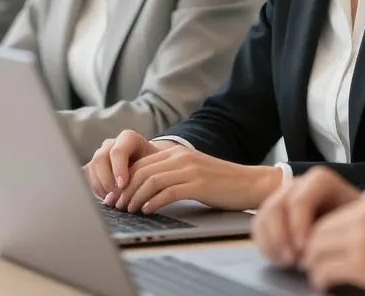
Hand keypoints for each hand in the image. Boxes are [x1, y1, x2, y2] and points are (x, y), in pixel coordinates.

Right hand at [83, 130, 166, 201]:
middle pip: (100, 158)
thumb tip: (129, 190)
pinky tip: (104, 198)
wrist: (150, 164)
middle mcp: (112, 144)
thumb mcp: (155, 165)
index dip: (118, 169)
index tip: (122, 185)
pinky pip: (86, 175)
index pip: (118, 151)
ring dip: (99, 186)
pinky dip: (93, 188)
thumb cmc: (154, 164)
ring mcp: (101, 154)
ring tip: (111, 200)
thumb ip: (145, 173)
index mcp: (128, 138)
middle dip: (106, 179)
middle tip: (114, 196)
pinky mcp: (93, 166)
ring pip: (91, 167)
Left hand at [115, 146, 281, 213]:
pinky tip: (148, 211)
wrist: (249, 183)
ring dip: (136, 198)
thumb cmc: (220, 183)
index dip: (123, 180)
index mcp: (177, 152)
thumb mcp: (191, 172)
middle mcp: (181, 157)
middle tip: (117, 206)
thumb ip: (170, 175)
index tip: (115, 196)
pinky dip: (154, 202)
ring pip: (151, 181)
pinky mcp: (199, 184)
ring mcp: (190, 169)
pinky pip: (169, 192)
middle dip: (125, 190)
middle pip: (142, 171)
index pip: (141, 163)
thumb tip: (142, 189)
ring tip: (129, 211)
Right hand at [253, 166, 360, 266]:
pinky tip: (280, 258)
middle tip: (293, 260)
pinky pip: (258, 225)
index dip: (299, 225)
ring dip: (272, 242)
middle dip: (282, 236)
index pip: (300, 199)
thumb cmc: (355, 221)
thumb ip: (339, 225)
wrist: (351, 223)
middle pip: (277, 206)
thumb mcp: (355, 218)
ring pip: (265, 215)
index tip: (306, 249)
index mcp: (320, 180)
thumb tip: (318, 243)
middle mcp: (298, 184)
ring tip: (288, 262)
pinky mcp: (273, 211)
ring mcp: (283, 196)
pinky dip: (265, 244)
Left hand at [302, 195, 364, 295]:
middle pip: (317, 234)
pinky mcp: (361, 263)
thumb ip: (363, 226)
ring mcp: (360, 240)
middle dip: (310, 252)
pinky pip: (325, 271)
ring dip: (314, 267)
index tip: (316, 251)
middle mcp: (362, 218)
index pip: (327, 218)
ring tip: (319, 277)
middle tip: (311, 266)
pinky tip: (325, 286)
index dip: (316, 238)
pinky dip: (320, 280)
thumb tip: (332, 242)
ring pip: (316, 252)